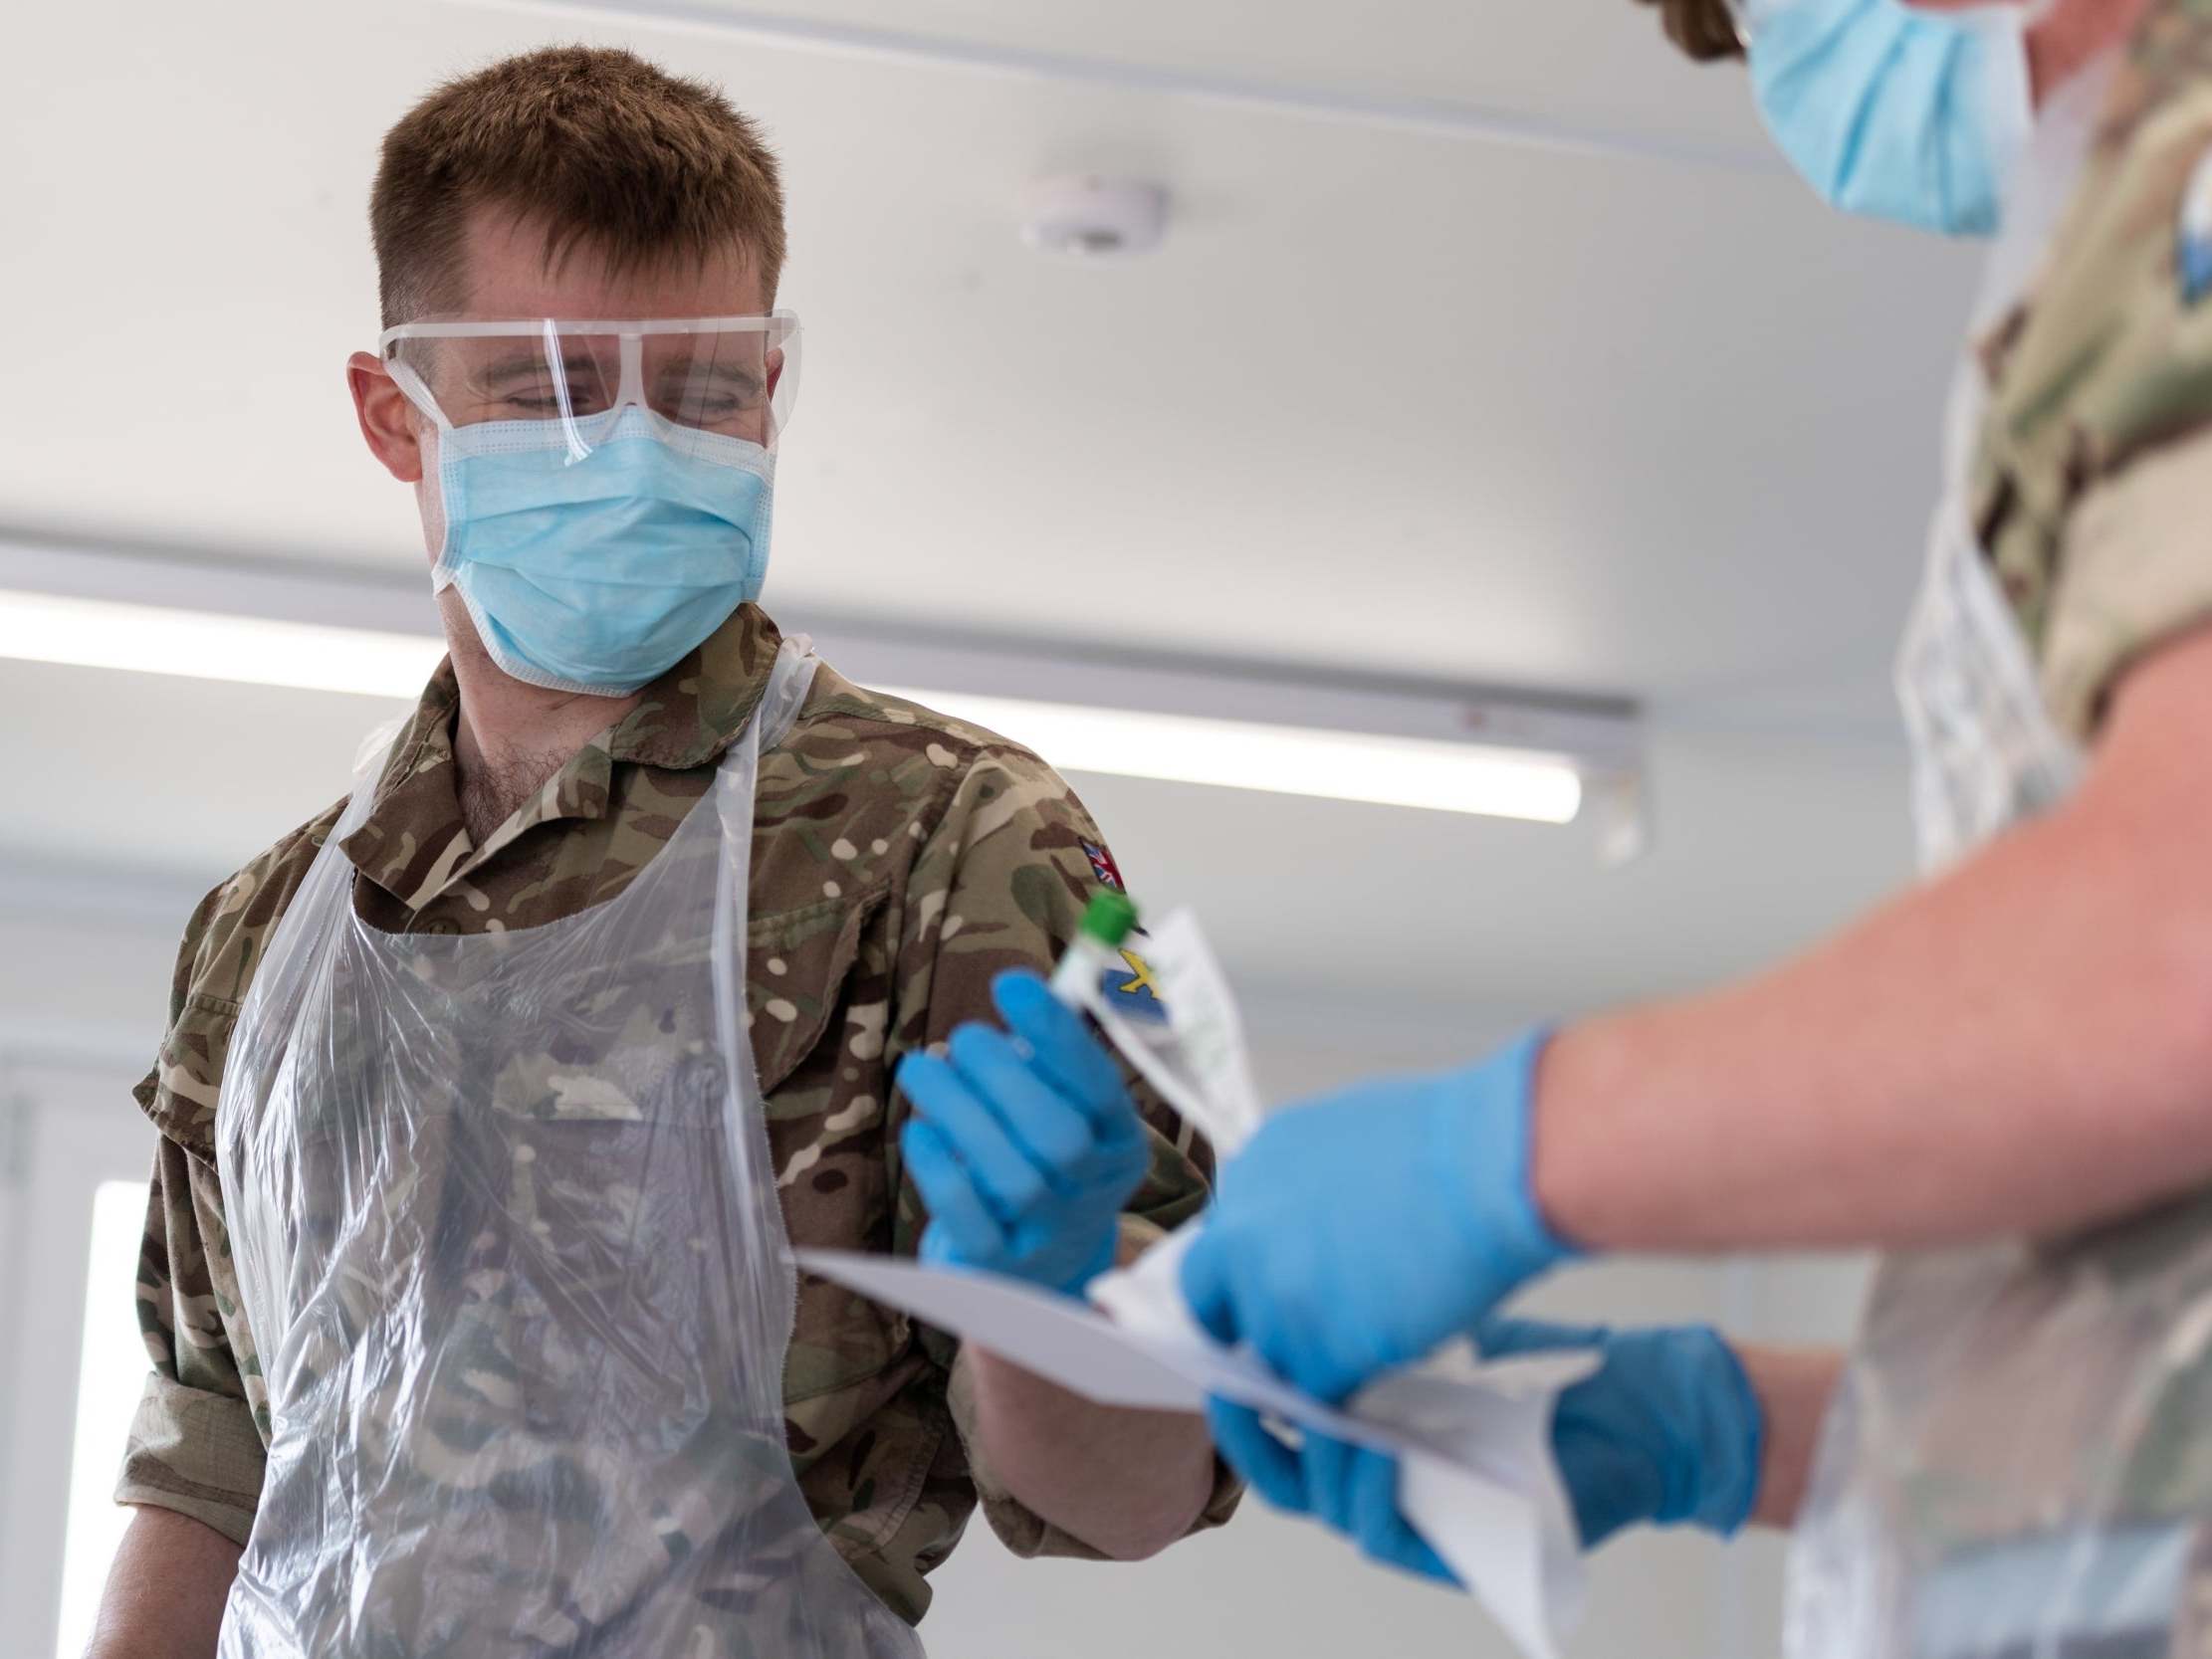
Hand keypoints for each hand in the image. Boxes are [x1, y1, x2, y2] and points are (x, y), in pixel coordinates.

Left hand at [896, 970, 1149, 1295]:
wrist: (1036, 1265)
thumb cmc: (1039, 1158)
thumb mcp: (1061, 1109)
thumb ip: (1046, 1059)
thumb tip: (1020, 991)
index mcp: (1117, 1143)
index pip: (1100, 1088)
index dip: (1058, 1036)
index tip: (1010, 984)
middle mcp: (1092, 1193)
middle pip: (1060, 1139)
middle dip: (1004, 1076)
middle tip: (965, 1038)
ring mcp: (1046, 1235)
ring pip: (1011, 1177)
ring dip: (959, 1110)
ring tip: (922, 1069)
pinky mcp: (995, 1264)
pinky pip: (968, 1219)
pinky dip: (938, 1168)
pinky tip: (919, 1129)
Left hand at [1179, 1031, 1570, 1402]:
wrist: (1490, 1163)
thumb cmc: (1443, 1138)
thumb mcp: (1338, 1137)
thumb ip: (1297, 1190)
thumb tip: (1298, 1221)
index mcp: (1250, 1175)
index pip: (1214, 1249)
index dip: (1245, 1280)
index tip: (1277, 1292)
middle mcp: (1244, 1237)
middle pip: (1218, 1311)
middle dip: (1255, 1328)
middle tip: (1307, 1335)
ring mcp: (1277, 1297)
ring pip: (1274, 1359)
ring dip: (1316, 1358)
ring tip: (1374, 1334)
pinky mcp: (1321, 1348)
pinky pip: (1322, 1391)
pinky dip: (1354, 1383)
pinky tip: (1393, 1354)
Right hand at [1199, 1317, 1763, 1579]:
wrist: (1626, 1412)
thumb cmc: (1530, 1362)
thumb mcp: (1426, 1312)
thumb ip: (1356, 1296)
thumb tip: (1281, 1250)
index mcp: (1352, 1410)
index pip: (1268, 1405)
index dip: (1230, 1381)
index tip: (1203, 1345)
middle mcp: (1365, 1464)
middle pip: (1276, 1459)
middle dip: (1246, 1428)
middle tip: (1236, 1393)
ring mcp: (1400, 1506)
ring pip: (1319, 1498)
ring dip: (1308, 1458)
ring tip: (1316, 1415)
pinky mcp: (1443, 1547)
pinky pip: (1381, 1535)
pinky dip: (1367, 1496)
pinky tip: (1373, 1455)